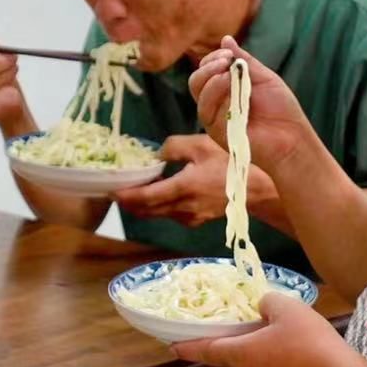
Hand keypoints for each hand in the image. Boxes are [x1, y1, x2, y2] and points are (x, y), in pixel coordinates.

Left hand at [113, 134, 230, 225]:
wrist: (258, 189)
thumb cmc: (232, 163)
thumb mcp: (201, 145)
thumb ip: (173, 147)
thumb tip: (155, 155)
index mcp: (184, 188)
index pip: (146, 197)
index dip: (126, 196)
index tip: (109, 191)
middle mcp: (184, 208)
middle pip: (146, 210)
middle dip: (128, 202)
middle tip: (113, 190)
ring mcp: (190, 218)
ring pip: (157, 214)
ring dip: (142, 205)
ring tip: (133, 189)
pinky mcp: (195, 221)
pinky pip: (170, 215)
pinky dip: (158, 207)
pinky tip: (158, 193)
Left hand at [172, 292, 353, 366]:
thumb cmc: (308, 341)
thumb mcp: (287, 308)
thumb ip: (268, 302)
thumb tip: (262, 307)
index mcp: (237, 353)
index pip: (204, 349)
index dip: (187, 346)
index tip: (173, 346)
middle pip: (228, 361)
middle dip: (229, 348)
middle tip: (241, 333)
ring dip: (254, 360)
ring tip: (274, 344)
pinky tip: (292, 362)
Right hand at [187, 36, 313, 172]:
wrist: (293, 137)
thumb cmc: (281, 109)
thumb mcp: (263, 77)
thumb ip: (244, 61)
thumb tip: (225, 39)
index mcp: (224, 90)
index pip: (205, 70)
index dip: (212, 59)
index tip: (228, 53)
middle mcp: (215, 104)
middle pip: (196, 82)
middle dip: (208, 68)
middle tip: (226, 62)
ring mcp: (215, 120)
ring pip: (200, 97)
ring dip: (212, 82)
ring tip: (229, 76)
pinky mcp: (219, 134)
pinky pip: (211, 114)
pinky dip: (221, 100)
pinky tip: (234, 96)